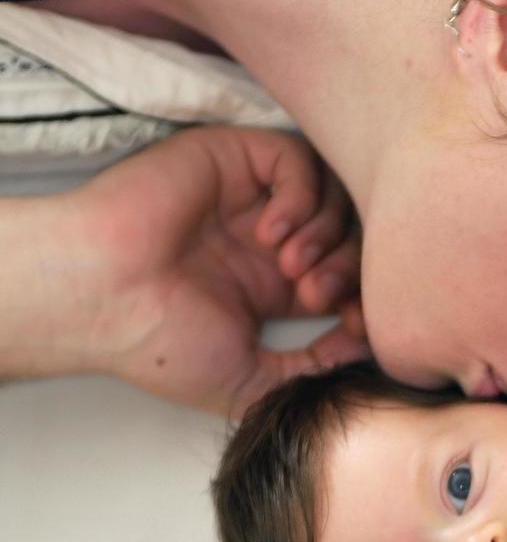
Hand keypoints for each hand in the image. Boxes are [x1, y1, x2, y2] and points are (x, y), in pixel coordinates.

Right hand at [74, 125, 370, 414]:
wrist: (102, 299)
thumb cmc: (158, 344)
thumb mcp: (252, 381)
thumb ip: (314, 370)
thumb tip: (369, 350)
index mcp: (270, 287)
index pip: (346, 277)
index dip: (363, 297)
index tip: (354, 325)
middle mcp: (265, 239)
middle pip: (349, 234)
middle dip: (350, 268)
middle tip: (316, 296)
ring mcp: (250, 199)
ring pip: (331, 195)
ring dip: (327, 234)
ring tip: (291, 269)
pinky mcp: (232, 159)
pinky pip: (296, 159)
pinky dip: (301, 196)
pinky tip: (272, 234)